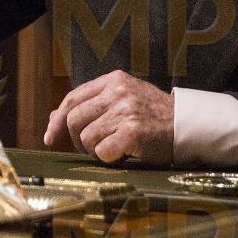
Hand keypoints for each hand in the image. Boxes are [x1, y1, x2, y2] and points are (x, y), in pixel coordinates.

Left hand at [43, 71, 174, 163]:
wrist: (188, 125)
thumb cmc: (153, 116)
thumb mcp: (122, 100)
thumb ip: (91, 105)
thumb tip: (53, 117)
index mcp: (113, 80)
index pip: (72, 98)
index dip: (57, 120)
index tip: (50, 137)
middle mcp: (118, 92)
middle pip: (74, 118)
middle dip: (75, 139)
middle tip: (89, 147)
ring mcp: (126, 111)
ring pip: (86, 137)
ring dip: (94, 149)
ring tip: (112, 148)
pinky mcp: (133, 132)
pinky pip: (103, 151)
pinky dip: (107, 157)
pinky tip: (121, 154)